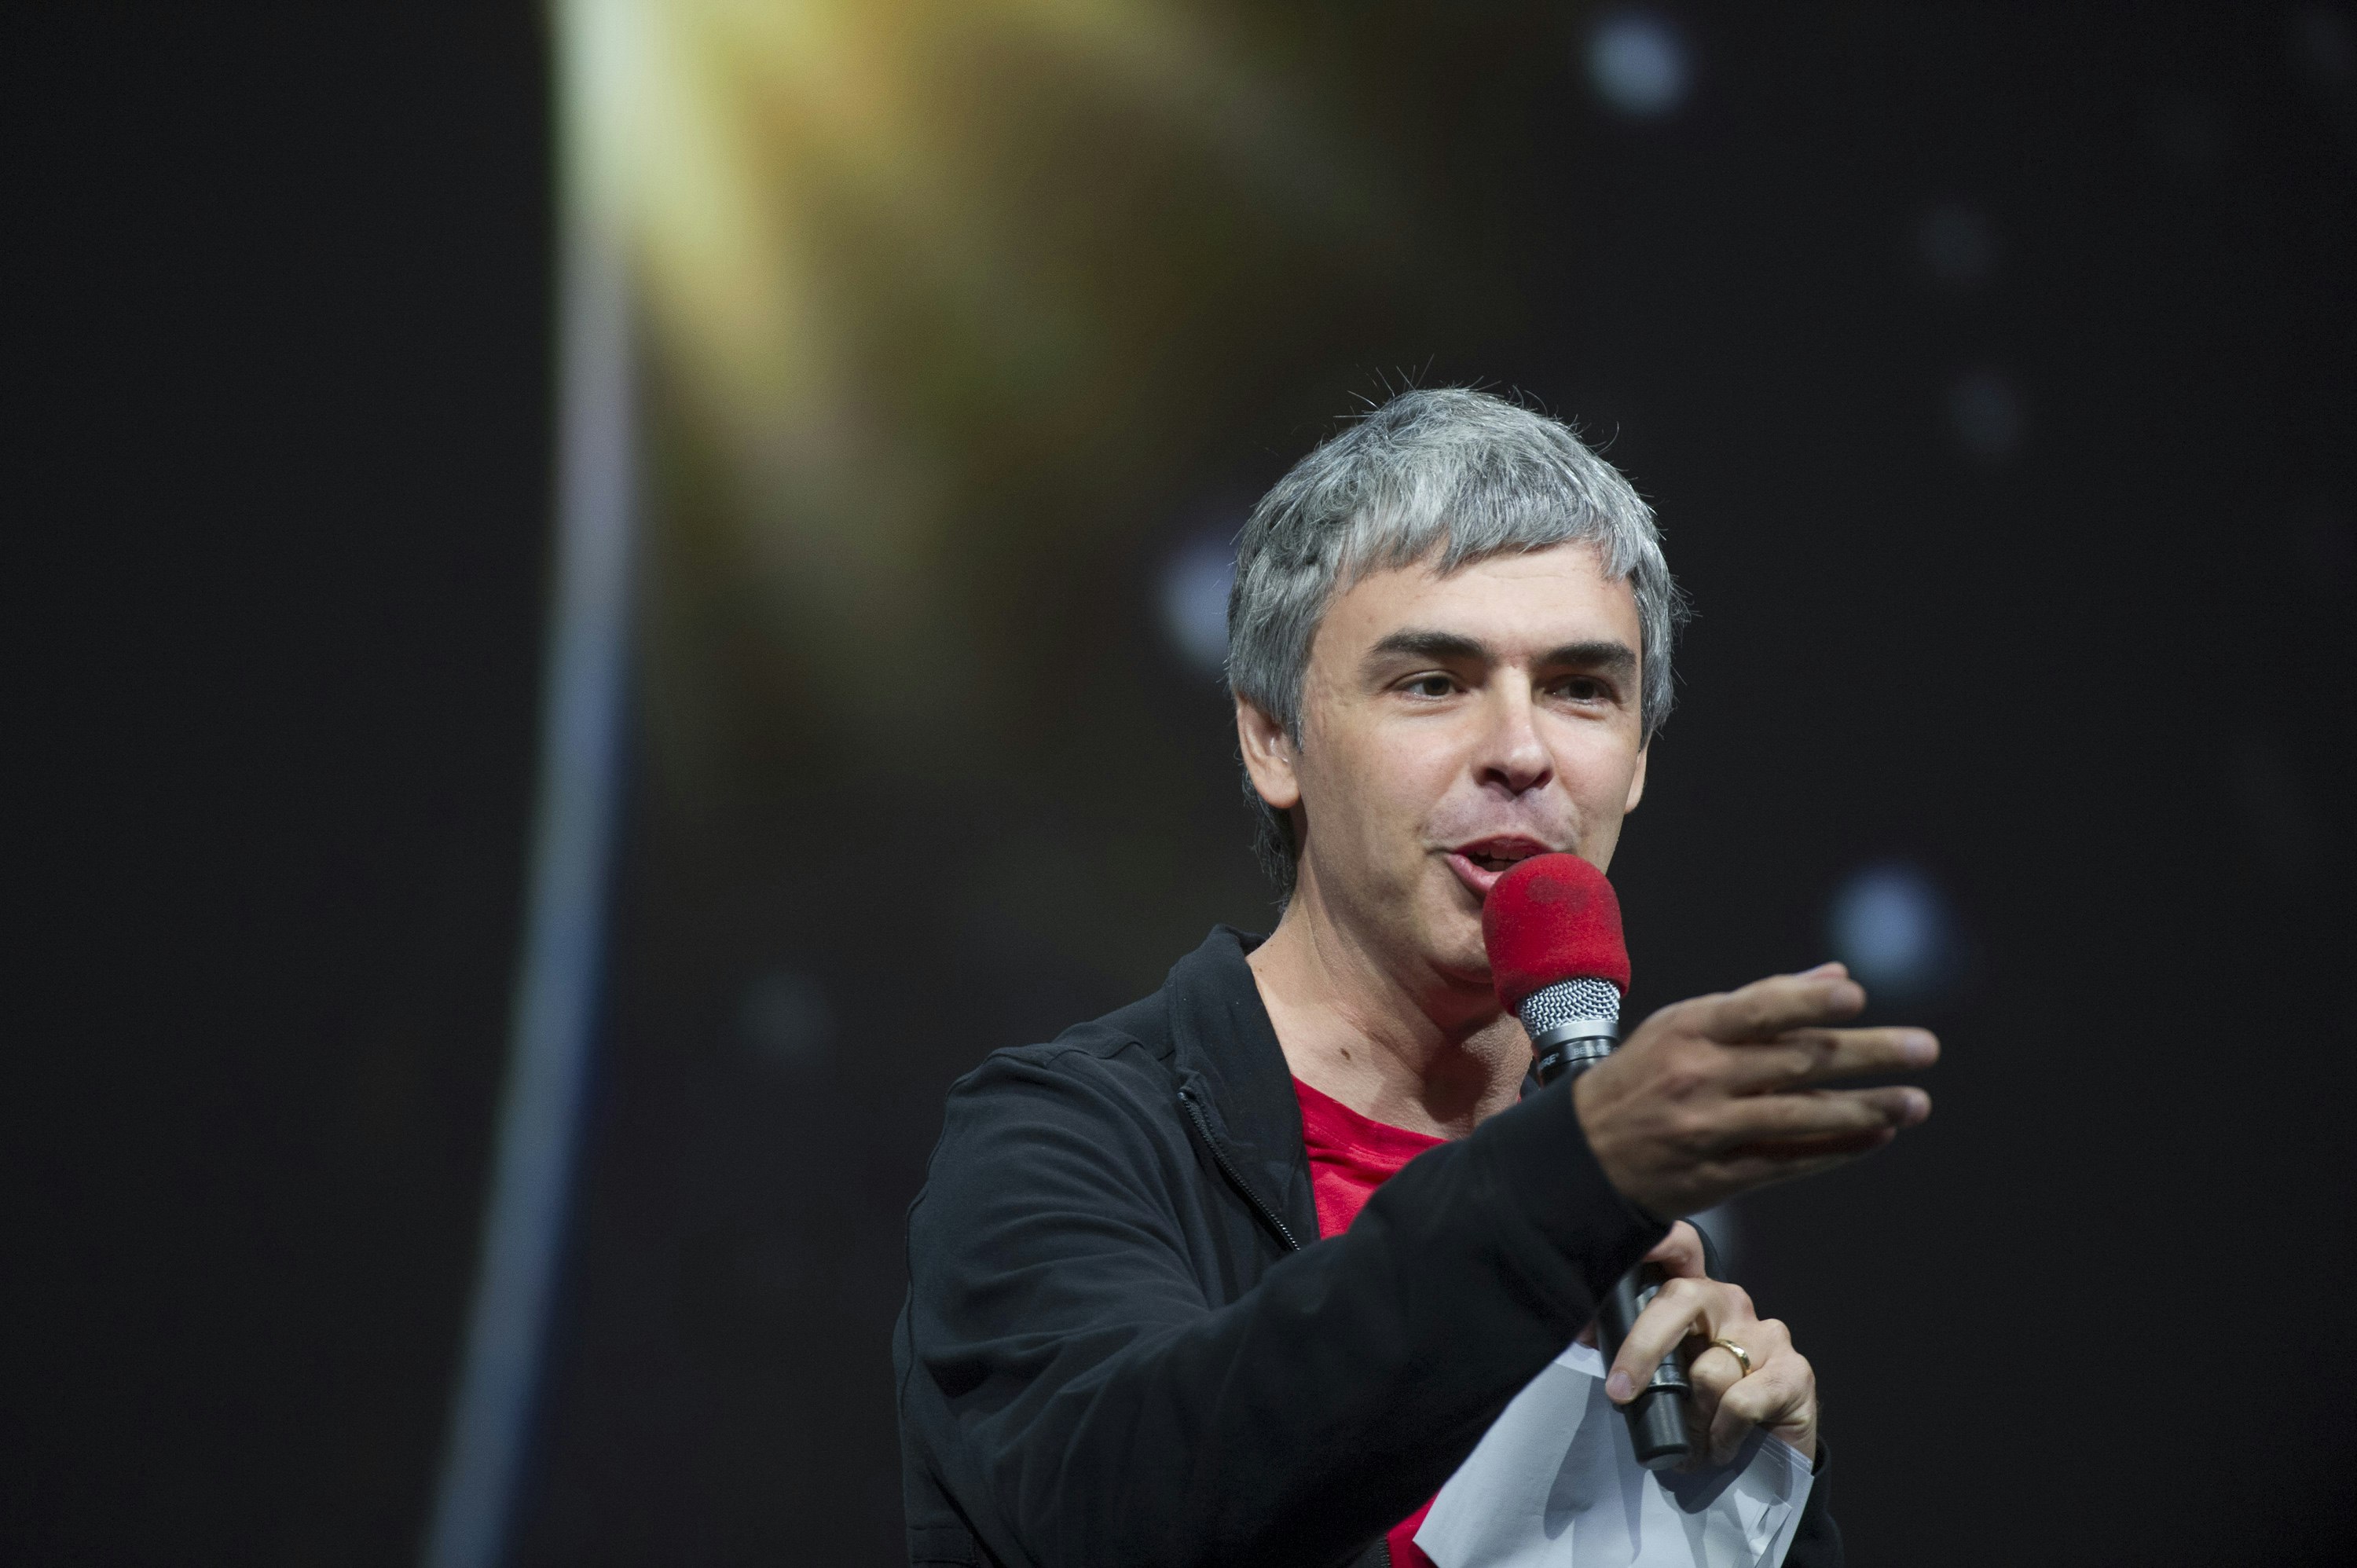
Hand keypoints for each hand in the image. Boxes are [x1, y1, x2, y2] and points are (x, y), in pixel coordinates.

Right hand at [1571, 962, 1935, 1217]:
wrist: (1584, 1153)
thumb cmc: (1644, 1075)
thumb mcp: (1685, 1025)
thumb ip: (1761, 1002)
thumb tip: (1837, 977)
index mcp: (1689, 1028)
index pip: (1758, 1009)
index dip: (1808, 1003)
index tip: (1857, 999)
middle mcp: (1698, 1076)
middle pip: (1796, 1062)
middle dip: (1867, 1054)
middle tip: (1923, 1048)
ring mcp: (1709, 1129)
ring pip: (1800, 1117)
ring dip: (1865, 1109)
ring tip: (1916, 1103)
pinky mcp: (1717, 1176)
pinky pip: (1788, 1162)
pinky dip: (1837, 1150)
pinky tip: (1877, 1137)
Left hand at [1604, 1225, 1816, 1465]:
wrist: (1769, 1459)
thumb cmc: (1706, 1412)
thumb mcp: (1665, 1376)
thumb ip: (1637, 1350)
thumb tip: (1588, 1335)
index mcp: (1697, 1296)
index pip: (1680, 1248)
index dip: (1658, 1242)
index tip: (1627, 1254)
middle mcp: (1733, 1304)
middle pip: (1681, 1300)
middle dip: (1643, 1347)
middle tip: (1623, 1393)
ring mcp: (1768, 1334)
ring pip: (1708, 1370)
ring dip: (1692, 1417)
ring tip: (1693, 1440)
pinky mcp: (1795, 1372)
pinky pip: (1739, 1403)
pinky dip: (1721, 1434)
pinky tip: (1721, 1447)